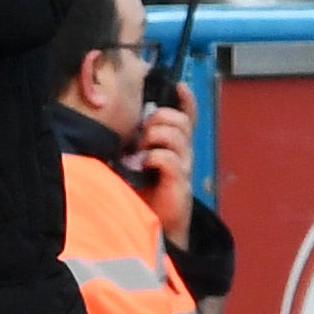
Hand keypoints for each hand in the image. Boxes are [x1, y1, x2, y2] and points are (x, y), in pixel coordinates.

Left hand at [139, 80, 194, 247]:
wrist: (156, 227)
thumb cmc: (145, 193)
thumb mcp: (139, 162)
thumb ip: (137, 144)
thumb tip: (124, 125)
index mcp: (176, 146)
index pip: (189, 117)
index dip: (187, 100)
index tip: (179, 86)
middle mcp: (184, 153)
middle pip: (180, 121)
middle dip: (159, 119)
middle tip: (141, 135)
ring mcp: (183, 167)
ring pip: (175, 135)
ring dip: (154, 136)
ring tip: (140, 151)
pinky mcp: (179, 182)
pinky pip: (168, 158)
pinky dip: (153, 157)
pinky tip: (142, 165)